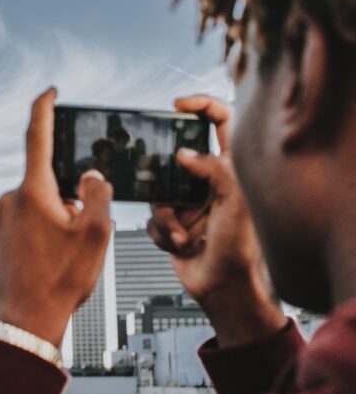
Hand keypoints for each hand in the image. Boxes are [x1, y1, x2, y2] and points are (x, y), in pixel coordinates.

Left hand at [0, 88, 112, 345]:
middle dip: (68, 200)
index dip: (44, 109)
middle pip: (47, 183)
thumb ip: (97, 194)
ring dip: (55, 220)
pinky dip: (41, 234)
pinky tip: (48, 261)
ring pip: (37, 206)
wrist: (27, 320)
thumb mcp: (96, 234)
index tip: (49, 92)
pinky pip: (24, 224)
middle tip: (79, 237)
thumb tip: (88, 177)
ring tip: (63, 257)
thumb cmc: (61, 280)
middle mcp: (9, 200)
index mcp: (33, 192)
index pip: (36, 137)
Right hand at [147, 96, 284, 346]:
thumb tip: (185, 155)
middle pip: (179, 157)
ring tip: (181, 234)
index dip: (201, 106)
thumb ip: (212, 169)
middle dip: (166, 172)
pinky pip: (153, 217)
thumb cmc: (239, 249)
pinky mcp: (172, 223)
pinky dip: (161, 232)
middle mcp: (210, 182)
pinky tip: (177, 244)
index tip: (178, 105)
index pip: (222, 122)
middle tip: (159, 173)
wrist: (222, 288)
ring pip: (160, 191)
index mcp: (234, 169)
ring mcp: (190, 202)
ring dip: (166, 216)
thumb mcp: (234, 200)